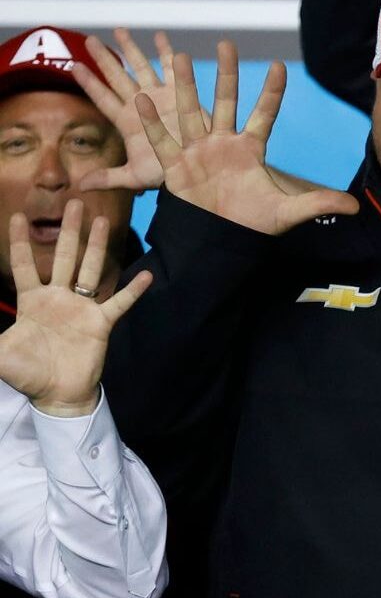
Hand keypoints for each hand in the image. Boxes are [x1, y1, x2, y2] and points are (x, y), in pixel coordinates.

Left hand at [0, 202, 151, 416]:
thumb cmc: (26, 372)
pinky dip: (132, 290)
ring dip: (97, 247)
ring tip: (104, 222)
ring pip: (91, 270)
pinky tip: (146, 274)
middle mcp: (58, 297)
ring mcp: (82, 308)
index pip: (25, 265)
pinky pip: (119, 302)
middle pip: (64, 257)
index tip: (18, 216)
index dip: (20, 242)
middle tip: (75, 203)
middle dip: (69, 231)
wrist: (57, 394)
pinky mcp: (101, 323)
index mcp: (33, 301)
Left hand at [70, 29, 200, 192]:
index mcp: (127, 122)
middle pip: (118, 77)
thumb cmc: (167, 175)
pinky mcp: (181, 94)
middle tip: (89, 40)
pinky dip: (166, 52)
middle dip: (103, 58)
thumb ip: (109, 178)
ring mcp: (160, 97)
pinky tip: (159, 36)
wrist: (198, 169)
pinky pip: (172, 69)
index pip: (103, 98)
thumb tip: (79, 186)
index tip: (73, 66)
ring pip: (141, 68)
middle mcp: (141, 105)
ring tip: (118, 30)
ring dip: (130, 49)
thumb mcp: (136, 177)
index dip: (89, 83)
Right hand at [138, 43, 360, 234]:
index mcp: (251, 149)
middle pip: (225, 102)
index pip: (264, 114)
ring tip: (178, 56)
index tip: (279, 66)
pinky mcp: (175, 166)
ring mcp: (198, 151)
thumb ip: (318, 204)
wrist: (220, 241)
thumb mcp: (288, 212)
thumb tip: (355, 206)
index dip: (271, 92)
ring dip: (185, 86)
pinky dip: (154, 123)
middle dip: (225, 74)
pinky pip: (163, 141)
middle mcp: (223, 143)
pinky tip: (143, 100)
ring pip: (191, 112)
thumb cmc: (253, 225)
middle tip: (226, 43)